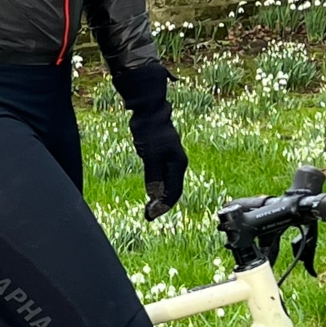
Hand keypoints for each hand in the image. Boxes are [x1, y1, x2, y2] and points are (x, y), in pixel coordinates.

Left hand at [113, 64, 189, 220]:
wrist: (149, 111)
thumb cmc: (150, 130)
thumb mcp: (150, 155)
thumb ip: (154, 176)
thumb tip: (156, 196)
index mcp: (178, 164)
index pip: (174, 192)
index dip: (163, 206)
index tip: (150, 215)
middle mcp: (178, 163)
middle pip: (173, 191)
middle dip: (161, 205)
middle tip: (148, 215)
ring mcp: (171, 160)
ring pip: (169, 185)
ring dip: (159, 198)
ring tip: (148, 208)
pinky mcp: (163, 156)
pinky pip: (163, 177)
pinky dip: (157, 188)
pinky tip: (150, 192)